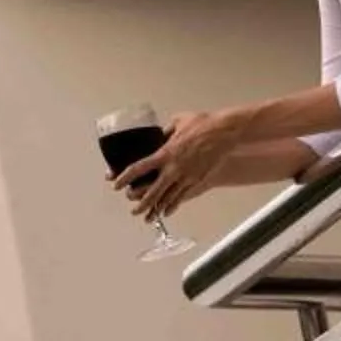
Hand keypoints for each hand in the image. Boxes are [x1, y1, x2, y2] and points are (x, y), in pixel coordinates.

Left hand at [112, 109, 236, 221]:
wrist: (225, 133)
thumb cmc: (203, 124)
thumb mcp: (177, 122)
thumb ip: (165, 131)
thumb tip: (158, 134)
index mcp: (165, 153)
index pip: (138, 168)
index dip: (125, 177)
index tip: (116, 184)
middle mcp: (173, 169)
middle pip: (152, 191)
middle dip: (140, 203)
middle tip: (133, 209)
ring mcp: (186, 177)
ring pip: (167, 198)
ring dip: (156, 209)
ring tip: (148, 218)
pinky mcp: (198, 181)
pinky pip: (182, 197)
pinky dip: (173, 206)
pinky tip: (167, 212)